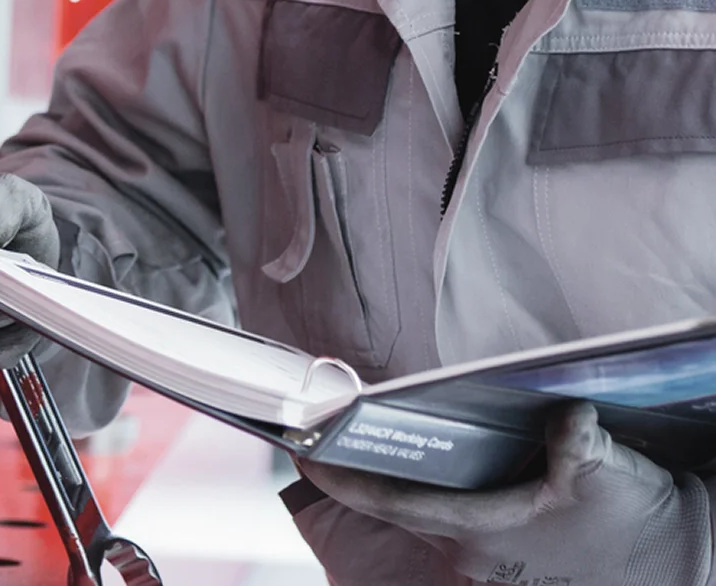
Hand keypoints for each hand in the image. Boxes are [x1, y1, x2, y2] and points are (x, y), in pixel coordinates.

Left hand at [300, 403, 711, 584]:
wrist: (680, 564)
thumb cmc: (634, 523)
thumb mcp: (602, 472)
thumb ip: (575, 441)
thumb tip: (565, 414)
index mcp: (479, 532)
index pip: (389, 500)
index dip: (340, 476)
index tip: (301, 451)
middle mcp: (475, 552)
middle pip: (401, 505)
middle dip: (365, 472)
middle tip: (331, 431)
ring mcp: (495, 559)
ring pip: (430, 512)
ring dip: (404, 480)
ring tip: (379, 436)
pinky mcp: (517, 553)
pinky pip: (461, 516)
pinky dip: (441, 489)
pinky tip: (445, 457)